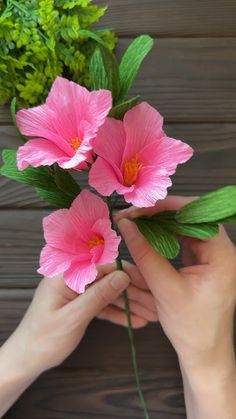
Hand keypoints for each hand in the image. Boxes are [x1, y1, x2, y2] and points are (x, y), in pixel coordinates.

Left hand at [0, 264, 156, 416]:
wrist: (28, 358)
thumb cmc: (45, 338)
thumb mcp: (74, 317)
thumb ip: (98, 295)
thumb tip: (123, 276)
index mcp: (67, 274)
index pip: (103, 265)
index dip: (128, 272)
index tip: (149, 282)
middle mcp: (74, 278)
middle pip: (109, 278)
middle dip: (133, 291)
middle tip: (155, 304)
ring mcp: (78, 291)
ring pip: (109, 292)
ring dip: (130, 303)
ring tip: (152, 314)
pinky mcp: (81, 303)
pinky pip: (103, 304)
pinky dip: (118, 313)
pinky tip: (136, 321)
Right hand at [116, 196, 235, 418]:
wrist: (203, 351)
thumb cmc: (191, 327)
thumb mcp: (165, 289)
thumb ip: (145, 254)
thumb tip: (126, 225)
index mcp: (222, 256)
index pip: (196, 216)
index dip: (166, 208)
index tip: (139, 210)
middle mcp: (222, 250)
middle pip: (190, 217)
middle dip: (159, 214)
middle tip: (131, 216)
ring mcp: (213, 254)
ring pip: (185, 226)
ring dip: (159, 223)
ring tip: (135, 223)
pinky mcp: (203, 260)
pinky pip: (182, 238)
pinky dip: (163, 235)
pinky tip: (146, 235)